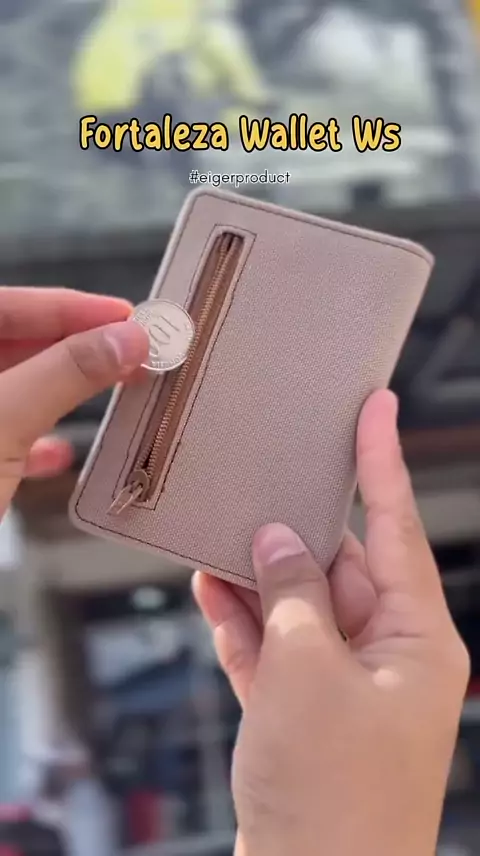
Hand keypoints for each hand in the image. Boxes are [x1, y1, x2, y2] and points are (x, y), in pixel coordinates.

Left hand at [0, 287, 148, 517]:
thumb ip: (64, 373)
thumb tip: (121, 339)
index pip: (2, 305)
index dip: (65, 306)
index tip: (121, 315)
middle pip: (9, 346)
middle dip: (71, 348)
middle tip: (128, 350)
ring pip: (10, 392)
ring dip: (61, 392)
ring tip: (113, 389)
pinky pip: (0, 439)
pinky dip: (33, 443)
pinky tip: (60, 455)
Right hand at [194, 390, 469, 855]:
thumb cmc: (333, 797)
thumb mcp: (306, 669)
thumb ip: (291, 594)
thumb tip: (277, 543)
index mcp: (416, 639)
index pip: (396, 529)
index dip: (382, 463)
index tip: (376, 409)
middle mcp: (388, 657)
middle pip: (339, 569)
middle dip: (296, 532)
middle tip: (260, 487)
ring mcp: (346, 687)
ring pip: (300, 608)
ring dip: (259, 578)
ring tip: (220, 536)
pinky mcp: (308, 716)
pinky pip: (276, 651)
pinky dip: (245, 624)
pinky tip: (212, 591)